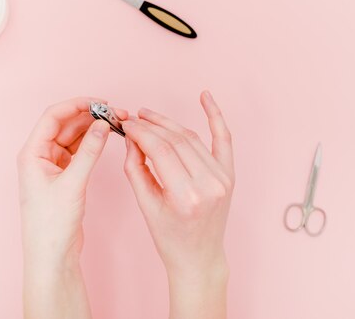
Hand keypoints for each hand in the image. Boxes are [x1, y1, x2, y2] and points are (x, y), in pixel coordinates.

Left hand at [17, 97, 126, 318]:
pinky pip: (79, 151)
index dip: (76, 106)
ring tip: (115, 124)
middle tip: (115, 114)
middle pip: (65, 124)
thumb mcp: (73, 184)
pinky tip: (106, 139)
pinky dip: (93, 143)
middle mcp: (40, 156)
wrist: (52, 254)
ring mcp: (52, 165)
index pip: (53, 117)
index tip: (100, 102)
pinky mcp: (64, 176)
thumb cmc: (51, 224)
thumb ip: (90, 152)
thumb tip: (103, 125)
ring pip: (74, 137)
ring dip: (92, 129)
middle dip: (89, 116)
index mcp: (32, 153)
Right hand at [121, 91, 233, 318]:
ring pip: (192, 138)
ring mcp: (222, 178)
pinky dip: (215, 116)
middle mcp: (208, 184)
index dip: (140, 132)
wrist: (199, 256)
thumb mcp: (146, 204)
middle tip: (133, 118)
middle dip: (151, 125)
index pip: (160, 150)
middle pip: (175, 141)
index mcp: (186, 196)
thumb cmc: (170, 237)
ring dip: (169, 123)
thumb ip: (136, 167)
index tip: (126, 124)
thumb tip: (133, 137)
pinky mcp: (228, 174)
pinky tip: (205, 97)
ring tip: (149, 115)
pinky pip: (223, 139)